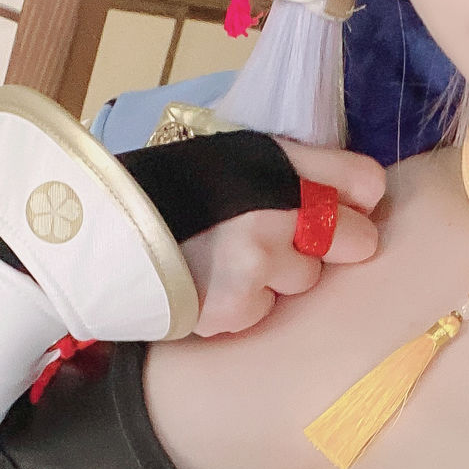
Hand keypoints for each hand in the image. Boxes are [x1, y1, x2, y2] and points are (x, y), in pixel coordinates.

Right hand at [182, 141, 384, 335]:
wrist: (102, 229)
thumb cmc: (174, 190)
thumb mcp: (236, 158)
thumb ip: (300, 169)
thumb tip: (366, 195)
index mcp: (275, 161)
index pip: (365, 182)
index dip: (357, 199)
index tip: (342, 208)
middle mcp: (274, 206)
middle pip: (356, 239)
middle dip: (329, 245)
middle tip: (282, 242)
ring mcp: (257, 260)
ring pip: (307, 280)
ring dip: (280, 277)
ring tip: (229, 260)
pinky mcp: (236, 305)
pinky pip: (265, 310)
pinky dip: (244, 303)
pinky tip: (210, 284)